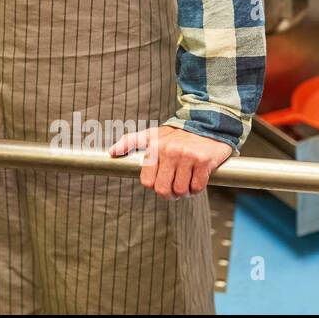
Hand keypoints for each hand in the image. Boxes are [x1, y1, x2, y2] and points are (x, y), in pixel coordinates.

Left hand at [108, 126, 231, 200]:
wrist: (207, 124)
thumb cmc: (177, 133)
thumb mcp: (152, 134)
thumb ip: (130, 142)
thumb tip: (111, 152)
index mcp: (154, 147)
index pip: (147, 182)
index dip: (155, 186)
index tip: (162, 182)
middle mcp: (169, 151)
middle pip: (163, 189)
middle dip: (170, 194)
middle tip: (175, 188)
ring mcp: (187, 156)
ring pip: (181, 190)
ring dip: (185, 192)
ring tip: (187, 181)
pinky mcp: (203, 161)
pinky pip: (197, 187)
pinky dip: (197, 188)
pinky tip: (197, 179)